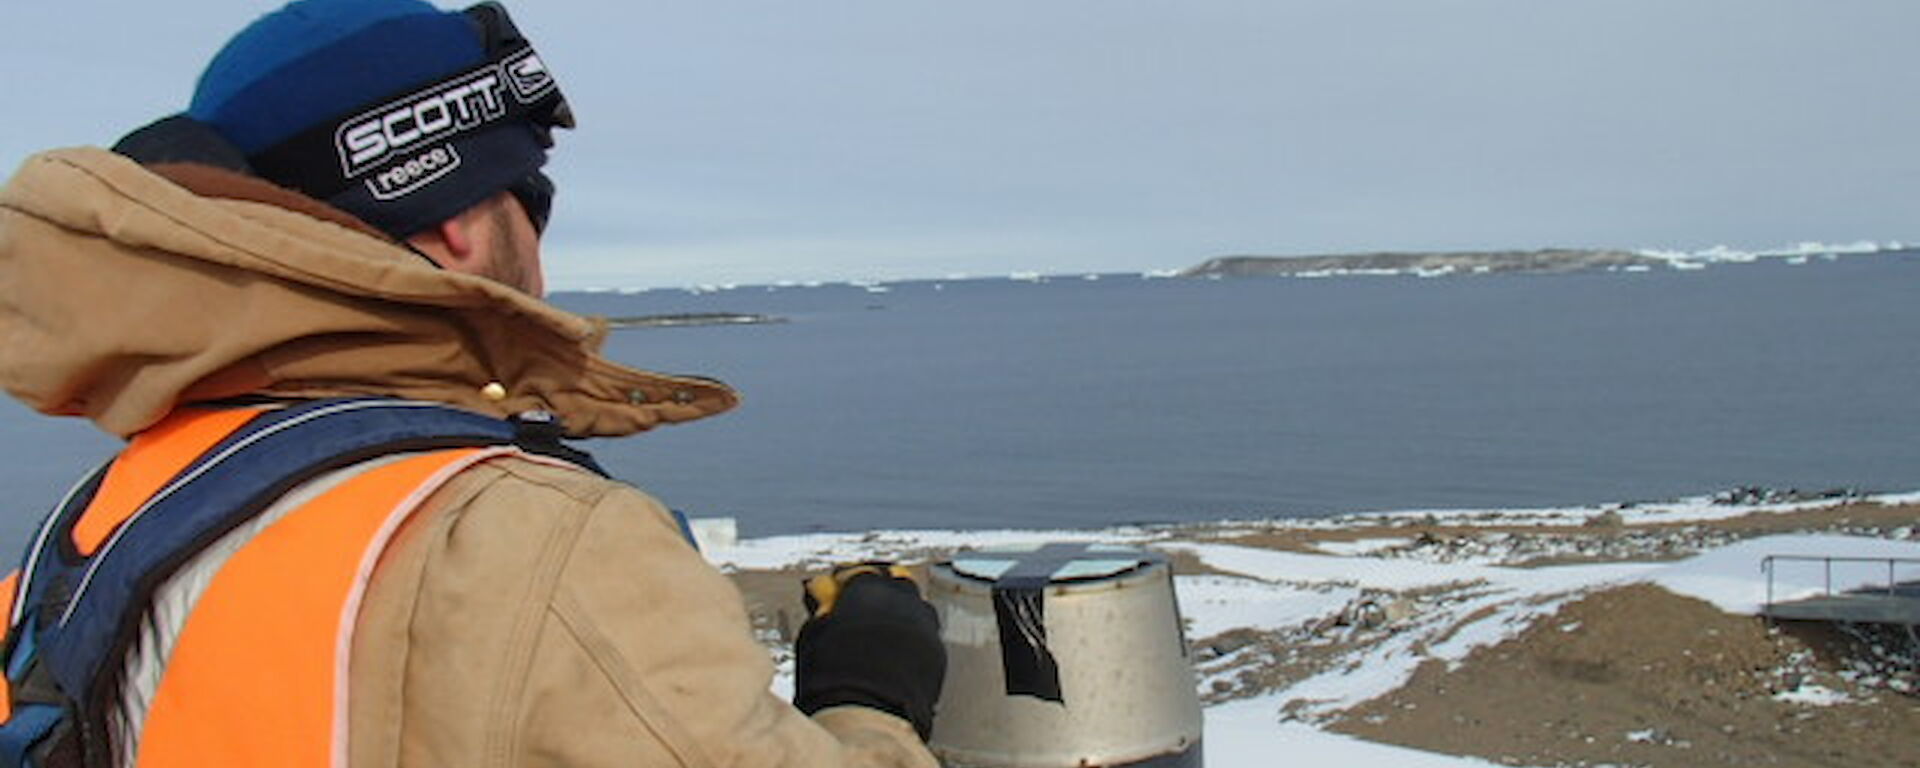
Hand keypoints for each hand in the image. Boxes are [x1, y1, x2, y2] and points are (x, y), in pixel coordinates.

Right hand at [793, 565, 945, 739]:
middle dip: (879, 589)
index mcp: (870, 589)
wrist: (866, 715)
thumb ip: (822, 609)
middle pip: (895, 581)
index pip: (859, 571)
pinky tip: (895, 653)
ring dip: (900, 612)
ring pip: (916, 607)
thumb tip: (822, 599)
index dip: (845, 581)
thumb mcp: (815, 636)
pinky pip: (926, 634)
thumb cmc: (835, 678)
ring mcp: (925, 625)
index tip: (837, 590)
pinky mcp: (937, 653)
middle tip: (862, 606)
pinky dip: (912, 638)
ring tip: (880, 631)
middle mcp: (903, 600)